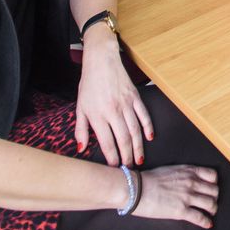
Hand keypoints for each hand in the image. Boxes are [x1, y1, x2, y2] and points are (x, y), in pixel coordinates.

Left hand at [75, 29, 151, 167]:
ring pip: (135, 130)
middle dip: (127, 156)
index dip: (112, 157)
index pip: (107, 142)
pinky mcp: (135, 97)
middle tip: (129, 168)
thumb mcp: (80, 107)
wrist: (102, 61)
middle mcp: (113, 111)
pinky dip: (148, 127)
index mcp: (98, 115)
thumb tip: (81, 148)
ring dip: (138, 146)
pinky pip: (144, 115)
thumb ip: (80, 129)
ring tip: (140, 159)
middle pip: (123, 139)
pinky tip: (149, 138)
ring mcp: (126, 104)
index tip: (114, 167)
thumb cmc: (89, 85)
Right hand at [132, 165, 219, 228]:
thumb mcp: (171, 169)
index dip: (214, 183)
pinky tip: (207, 223)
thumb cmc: (149, 179)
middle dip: (214, 197)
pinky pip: (200, 217)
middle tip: (210, 202)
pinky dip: (206, 221)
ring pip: (211, 204)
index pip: (212, 176)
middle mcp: (192, 183)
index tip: (211, 188)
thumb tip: (188, 179)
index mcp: (189, 171)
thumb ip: (184, 173)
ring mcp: (187, 197)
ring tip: (210, 212)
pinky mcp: (181, 210)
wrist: (137, 188)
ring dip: (212, 209)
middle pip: (214, 191)